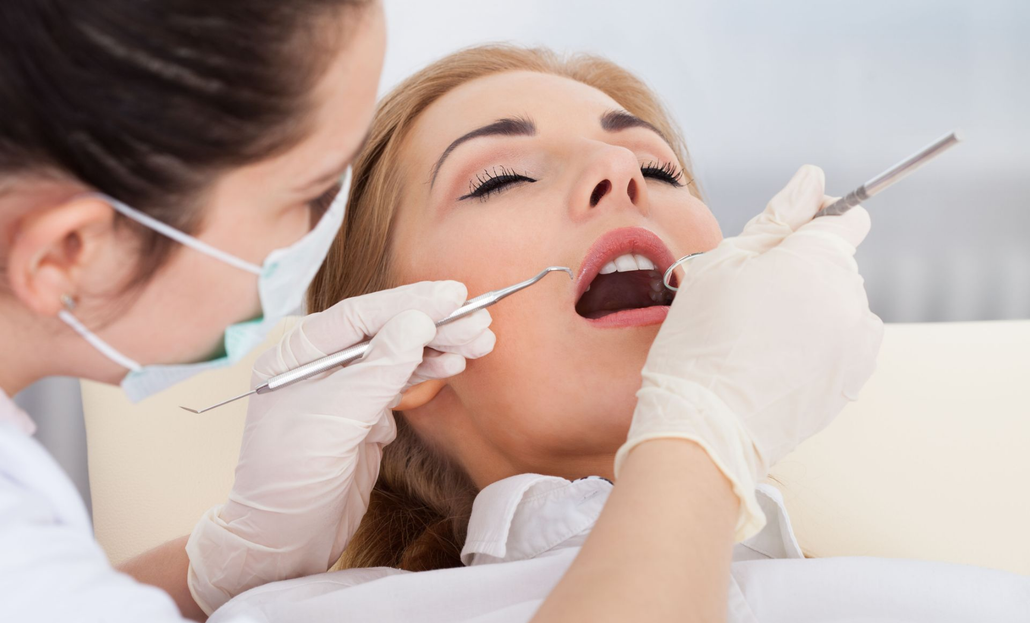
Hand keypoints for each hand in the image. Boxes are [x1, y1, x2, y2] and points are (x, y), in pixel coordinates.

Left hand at [186, 281, 494, 613]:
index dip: (410, 301)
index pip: (361, 315)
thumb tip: (417, 322)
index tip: (453, 295)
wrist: (283, 543)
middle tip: (479, 317)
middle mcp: (320, 366)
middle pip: (385, 331)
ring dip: (439, 345)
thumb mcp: (333, 421)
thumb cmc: (289, 480)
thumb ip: (378, 369)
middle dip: (433, 323)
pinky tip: (456, 363)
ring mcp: (344, 391)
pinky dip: (430, 372)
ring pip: (399, 355)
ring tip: (481, 337)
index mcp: (297, 355)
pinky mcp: (364, 418)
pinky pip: (401, 383)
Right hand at [616, 165, 882, 540]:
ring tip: (758, 337)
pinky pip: (843, 344)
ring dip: (811, 308)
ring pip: (839, 305)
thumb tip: (812, 178)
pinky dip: (818, 344)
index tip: (786, 237)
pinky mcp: (852, 381)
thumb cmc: (701, 341)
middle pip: (838, 263)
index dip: (816, 218)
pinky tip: (775, 360)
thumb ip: (776, 217)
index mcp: (820, 260)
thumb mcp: (723, 263)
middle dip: (803, 269)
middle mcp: (851, 299)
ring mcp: (856, 345)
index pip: (847, 217)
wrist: (703, 425)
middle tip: (749, 299)